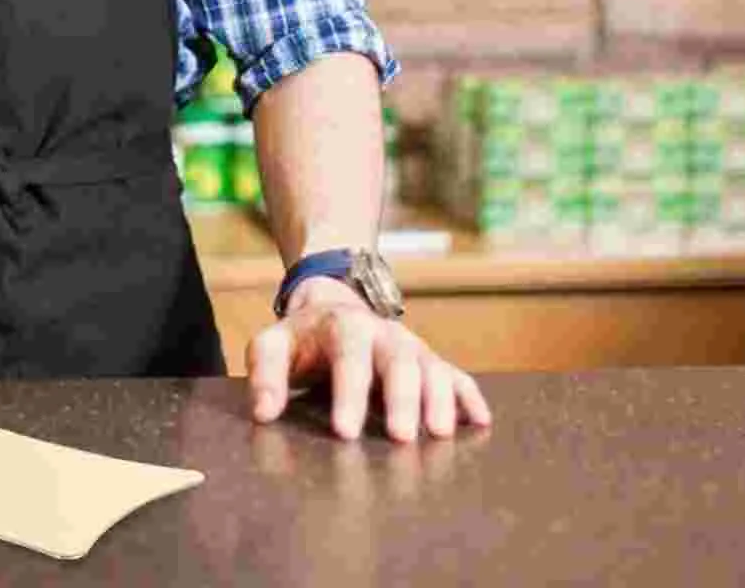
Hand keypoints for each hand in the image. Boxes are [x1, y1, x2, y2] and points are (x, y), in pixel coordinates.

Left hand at [246, 277, 491, 441]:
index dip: (348, 394)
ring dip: (439, 400)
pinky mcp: (430, 362)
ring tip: (439, 434)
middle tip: (401, 438)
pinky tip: (481, 421)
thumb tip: (264, 413)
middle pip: (398, 361)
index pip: (349, 358)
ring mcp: (410, 347)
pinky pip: (456, 376)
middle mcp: (383, 334)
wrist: (333, 305)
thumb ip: (265, 374)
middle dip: (402, 399)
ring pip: (431, 368)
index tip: (345, 432)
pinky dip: (469, 396)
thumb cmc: (302, 339)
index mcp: (344, 327)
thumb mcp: (273, 345)